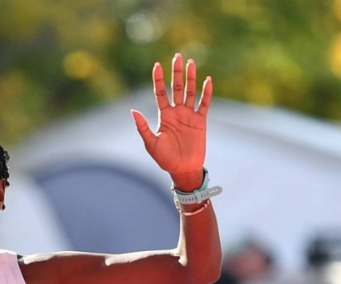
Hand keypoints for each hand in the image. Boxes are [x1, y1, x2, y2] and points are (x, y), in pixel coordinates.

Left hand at [131, 53, 211, 190]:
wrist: (183, 169)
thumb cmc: (165, 159)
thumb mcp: (151, 144)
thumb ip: (143, 127)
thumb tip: (133, 111)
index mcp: (164, 116)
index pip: (160, 93)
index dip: (159, 79)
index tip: (157, 65)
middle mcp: (176, 112)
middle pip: (176, 88)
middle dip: (176, 72)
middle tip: (177, 56)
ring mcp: (189, 115)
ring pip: (190, 92)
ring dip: (191, 78)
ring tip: (191, 62)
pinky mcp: (201, 121)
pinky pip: (204, 104)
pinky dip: (206, 93)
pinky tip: (208, 80)